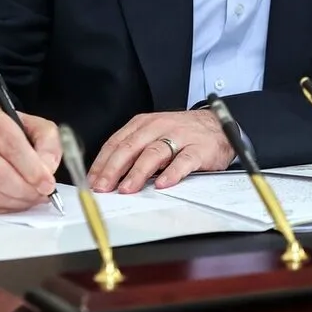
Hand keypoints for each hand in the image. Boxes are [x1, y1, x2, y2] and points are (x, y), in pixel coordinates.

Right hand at [0, 102, 61, 213]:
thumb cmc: (9, 133)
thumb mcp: (34, 126)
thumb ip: (48, 143)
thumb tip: (47, 169)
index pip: (10, 144)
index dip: (32, 168)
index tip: (48, 184)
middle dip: (26, 189)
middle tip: (43, 194)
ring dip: (17, 201)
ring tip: (32, 196)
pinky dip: (3, 208)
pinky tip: (14, 200)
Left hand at [87, 110, 233, 192]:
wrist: (218, 125)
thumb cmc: (183, 133)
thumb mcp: (154, 135)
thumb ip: (134, 151)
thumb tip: (108, 176)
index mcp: (144, 124)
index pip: (117, 142)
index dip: (102, 163)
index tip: (92, 181)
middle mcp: (160, 126)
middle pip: (131, 147)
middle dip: (114, 168)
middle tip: (104, 187)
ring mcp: (180, 136)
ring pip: (154, 152)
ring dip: (138, 172)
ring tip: (127, 188)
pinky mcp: (199, 148)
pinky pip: (183, 161)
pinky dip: (172, 172)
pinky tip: (162, 184)